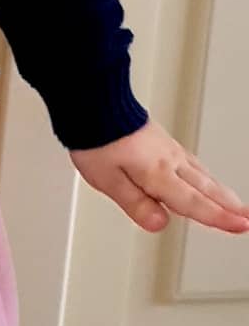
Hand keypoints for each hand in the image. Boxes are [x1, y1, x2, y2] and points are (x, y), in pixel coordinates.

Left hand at [69, 120, 248, 234]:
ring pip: (200, 173)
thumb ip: (135, 204)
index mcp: (157, 173)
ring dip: (220, 190)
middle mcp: (167, 159)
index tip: (241, 226)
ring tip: (235, 203)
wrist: (92, 99)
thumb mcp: (107, 179)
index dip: (217, 217)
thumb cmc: (95, 137)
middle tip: (247, 219)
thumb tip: (160, 224)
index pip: (193, 202)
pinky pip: (190, 160)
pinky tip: (203, 175)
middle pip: (203, 188)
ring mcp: (165, 147)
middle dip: (227, 205)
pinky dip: (204, 173)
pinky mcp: (160, 138)